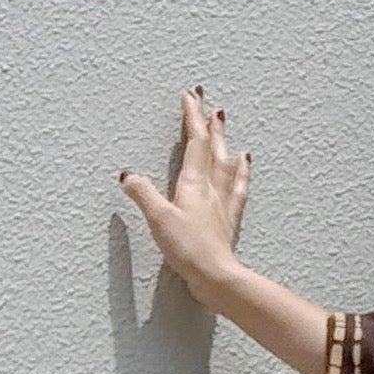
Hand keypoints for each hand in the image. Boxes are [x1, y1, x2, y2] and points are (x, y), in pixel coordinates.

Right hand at [119, 87, 250, 300]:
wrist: (216, 276)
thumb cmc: (189, 249)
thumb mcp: (158, 219)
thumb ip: (143, 194)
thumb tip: (129, 176)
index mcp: (194, 183)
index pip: (195, 142)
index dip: (192, 118)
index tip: (191, 97)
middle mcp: (212, 189)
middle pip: (214, 148)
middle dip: (210, 125)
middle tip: (209, 105)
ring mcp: (223, 204)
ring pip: (227, 164)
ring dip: (225, 143)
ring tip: (225, 127)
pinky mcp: (229, 220)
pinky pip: (238, 188)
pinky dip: (241, 173)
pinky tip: (244, 167)